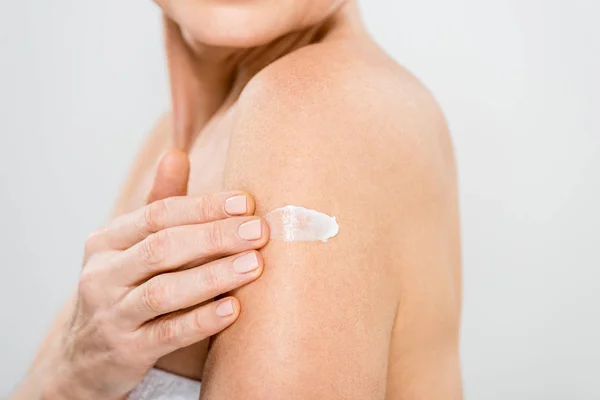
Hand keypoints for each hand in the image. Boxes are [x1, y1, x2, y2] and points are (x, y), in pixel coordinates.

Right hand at [44, 150, 268, 398]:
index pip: (157, 215)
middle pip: (162, 248)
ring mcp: (111, 315)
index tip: (245, 201)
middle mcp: (102, 275)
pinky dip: (202, 320)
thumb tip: (176, 153)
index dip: (203, 207)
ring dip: (213, 275)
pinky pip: (168, 334)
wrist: (84, 357)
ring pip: (164, 291)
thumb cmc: (123, 288)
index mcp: (106, 241)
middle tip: (259, 231)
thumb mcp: (132, 246)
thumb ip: (158, 204)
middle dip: (215, 237)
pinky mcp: (126, 351)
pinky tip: (233, 308)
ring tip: (254, 264)